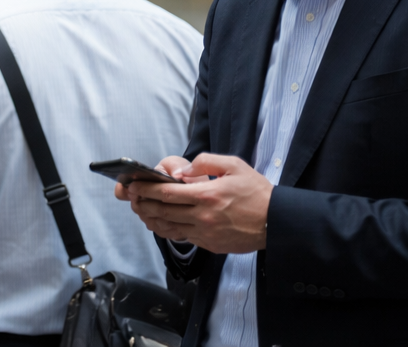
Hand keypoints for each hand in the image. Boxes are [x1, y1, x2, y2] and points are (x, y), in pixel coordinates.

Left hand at [123, 153, 270, 253]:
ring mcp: (206, 233)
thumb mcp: (234, 166)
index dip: (145, 189)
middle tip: (130, 197)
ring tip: (141, 210)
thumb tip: (181, 172)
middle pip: (163, 211)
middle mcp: (203, 216)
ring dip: (152, 218)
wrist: (277, 222)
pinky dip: (169, 230)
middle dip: (143, 203)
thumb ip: (204, 163)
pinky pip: (183, 237)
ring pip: (169, 227)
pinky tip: (162, 222)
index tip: (133, 185)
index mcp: (207, 195)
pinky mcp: (211, 245)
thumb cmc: (256, 192)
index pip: (166, 193)